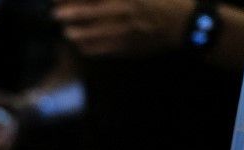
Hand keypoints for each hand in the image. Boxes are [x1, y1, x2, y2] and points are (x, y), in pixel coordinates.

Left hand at [53, 0, 194, 56]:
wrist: (186, 24)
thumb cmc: (164, 2)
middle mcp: (125, 12)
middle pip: (91, 13)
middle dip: (71, 14)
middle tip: (56, 15)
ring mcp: (127, 31)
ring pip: (94, 34)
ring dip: (77, 33)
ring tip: (67, 33)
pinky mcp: (129, 47)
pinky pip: (104, 50)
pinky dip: (90, 47)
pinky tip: (81, 45)